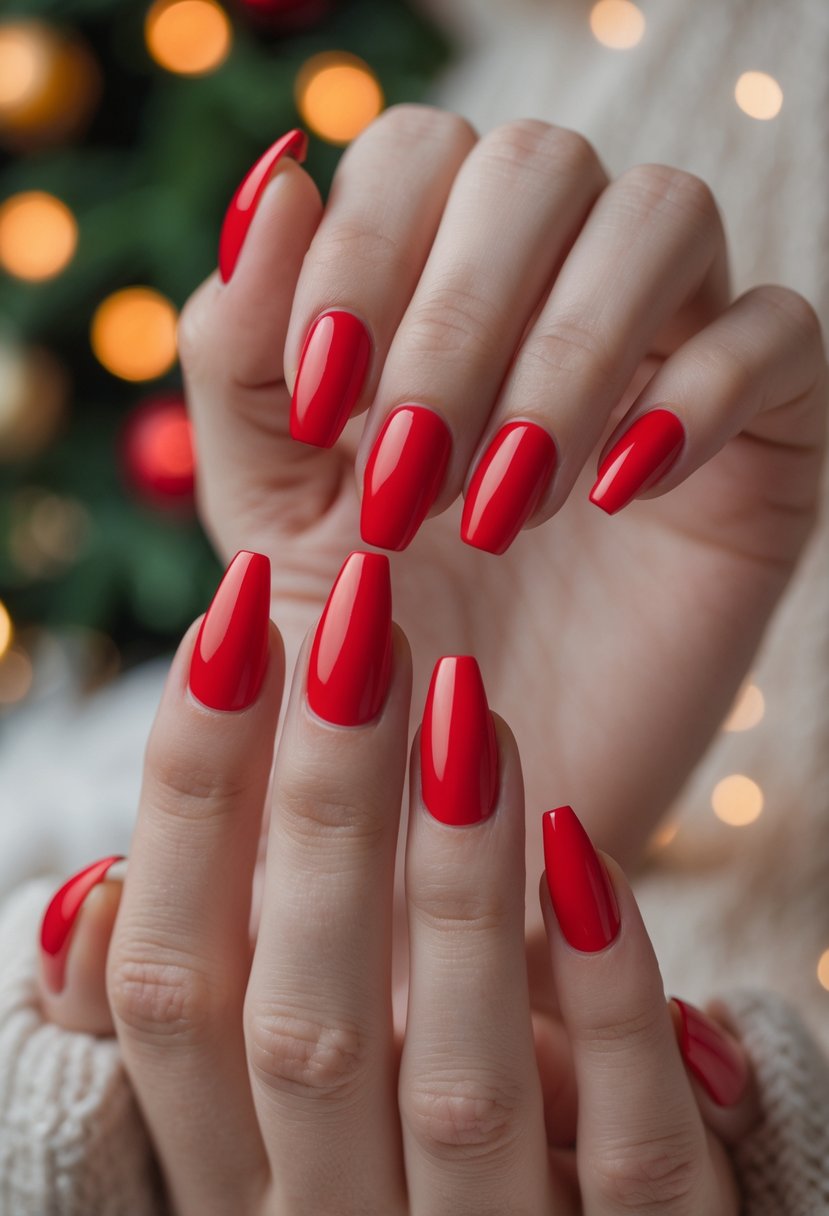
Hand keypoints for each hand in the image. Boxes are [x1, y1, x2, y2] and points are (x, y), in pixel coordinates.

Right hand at [38, 551, 759, 1214]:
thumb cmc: (373, 1167)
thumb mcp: (254, 1116)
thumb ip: (186, 1017)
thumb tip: (91, 890)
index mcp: (229, 1177)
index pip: (164, 987)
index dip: (188, 798)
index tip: (232, 623)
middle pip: (301, 1024)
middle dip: (321, 810)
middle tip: (361, 626)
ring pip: (459, 1086)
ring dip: (457, 884)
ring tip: (468, 705)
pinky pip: (632, 1160)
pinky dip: (610, 1009)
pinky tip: (587, 856)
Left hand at [178, 107, 827, 875]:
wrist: (475, 780)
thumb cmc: (367, 635)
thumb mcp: (267, 501)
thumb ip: (241, 351)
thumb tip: (282, 179)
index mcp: (437, 274)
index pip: (417, 152)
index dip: (362, 259)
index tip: (324, 411)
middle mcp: (557, 282)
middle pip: (538, 163)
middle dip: (458, 322)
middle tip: (411, 481)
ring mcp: (673, 341)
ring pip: (662, 216)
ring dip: (567, 356)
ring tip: (504, 509)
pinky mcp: (770, 426)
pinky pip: (780, 334)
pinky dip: (697, 396)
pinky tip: (622, 493)